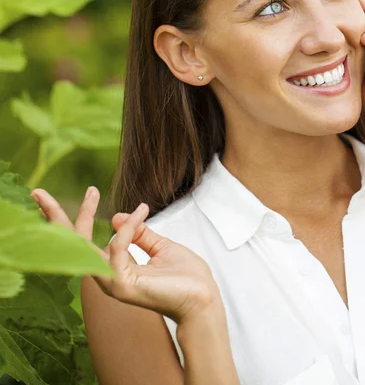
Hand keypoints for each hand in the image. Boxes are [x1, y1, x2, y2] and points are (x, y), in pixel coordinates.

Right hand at [30, 186, 222, 323]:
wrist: (203, 297)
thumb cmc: (185, 275)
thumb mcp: (160, 246)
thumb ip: (139, 233)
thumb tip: (114, 217)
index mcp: (115, 267)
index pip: (86, 243)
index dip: (79, 217)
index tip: (89, 190)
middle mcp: (107, 276)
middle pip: (71, 246)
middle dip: (54, 219)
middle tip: (38, 192)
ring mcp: (112, 283)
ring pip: (83, 247)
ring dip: (84, 216)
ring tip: (91, 193)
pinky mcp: (122, 286)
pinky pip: (116, 249)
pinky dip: (127, 228)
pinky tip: (139, 213)